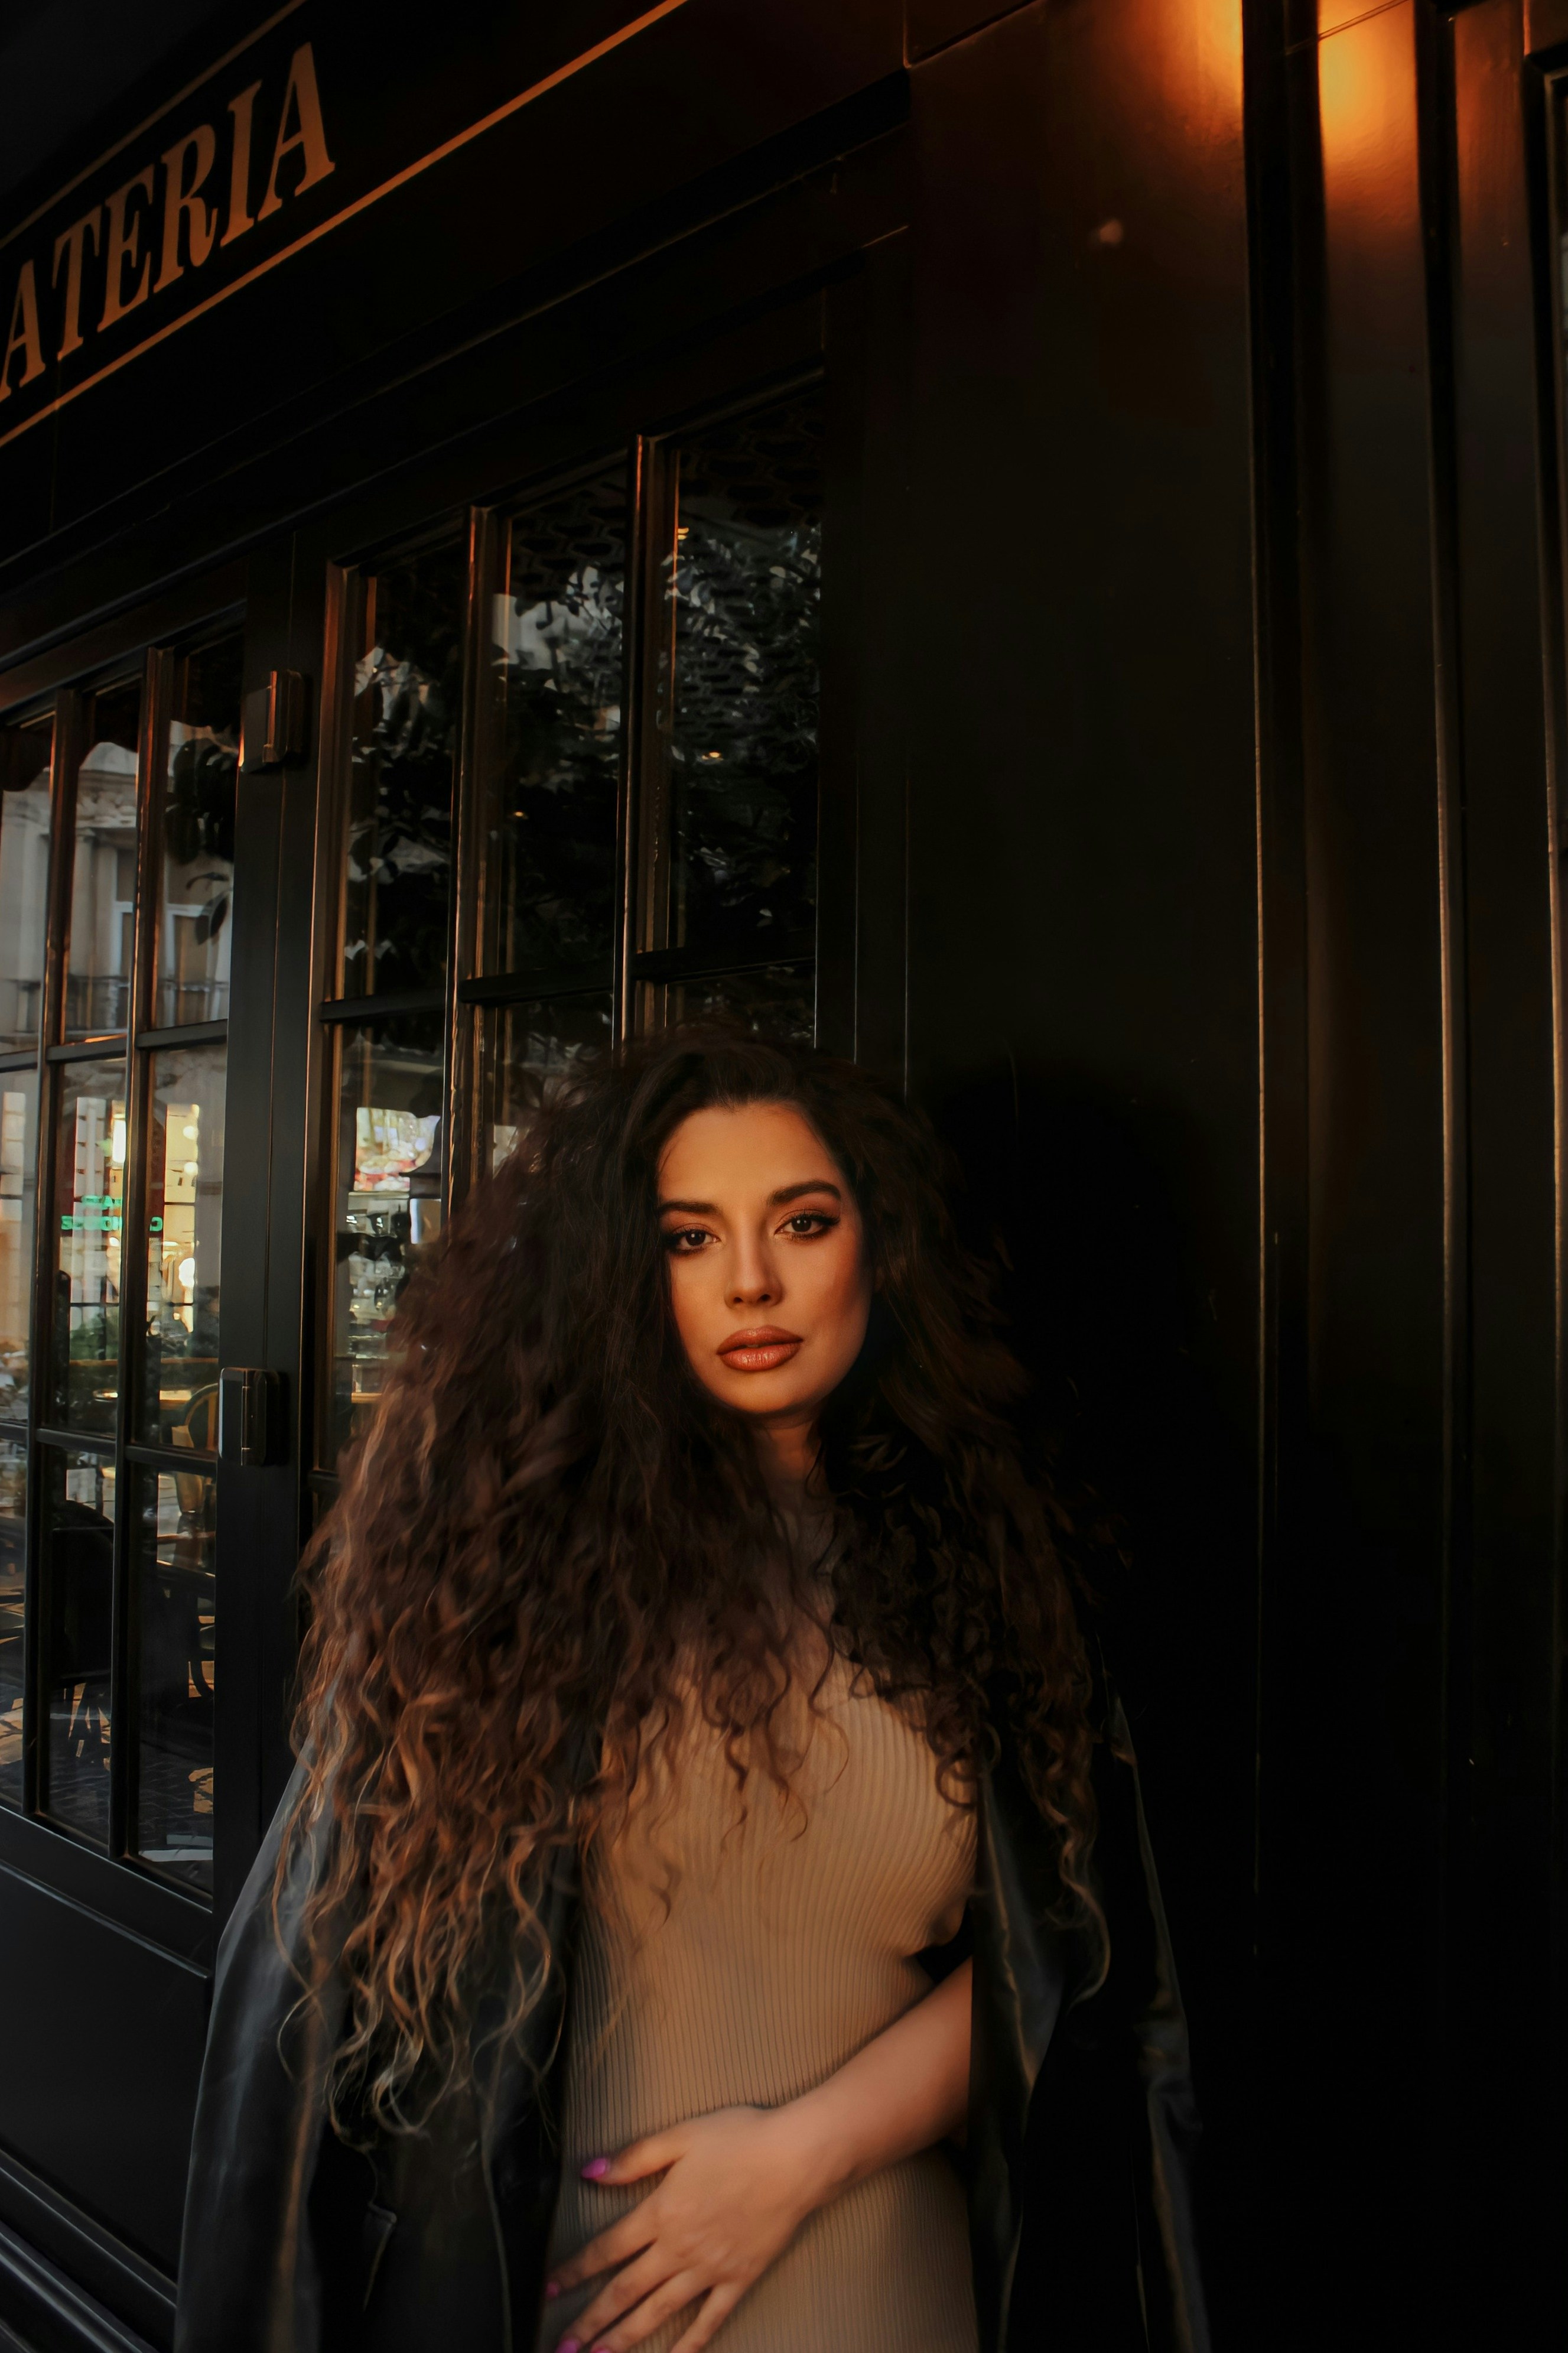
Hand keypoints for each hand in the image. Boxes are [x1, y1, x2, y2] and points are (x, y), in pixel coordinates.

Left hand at [547, 2103, 822, 2352]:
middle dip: (590, 2321)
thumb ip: (634, 2158)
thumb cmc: (740, 2139)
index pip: (607, 2249)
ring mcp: (709, 2269)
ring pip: (659, 2311)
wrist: (796, 2158)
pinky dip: (690, 2344)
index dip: (575, 2270)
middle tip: (562, 2346)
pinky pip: (710, 2319)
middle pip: (625, 2291)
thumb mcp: (681, 2137)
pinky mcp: (739, 2279)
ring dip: (626, 2338)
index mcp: (660, 2212)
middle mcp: (679, 2248)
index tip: (547, 2290)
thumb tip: (588, 2171)